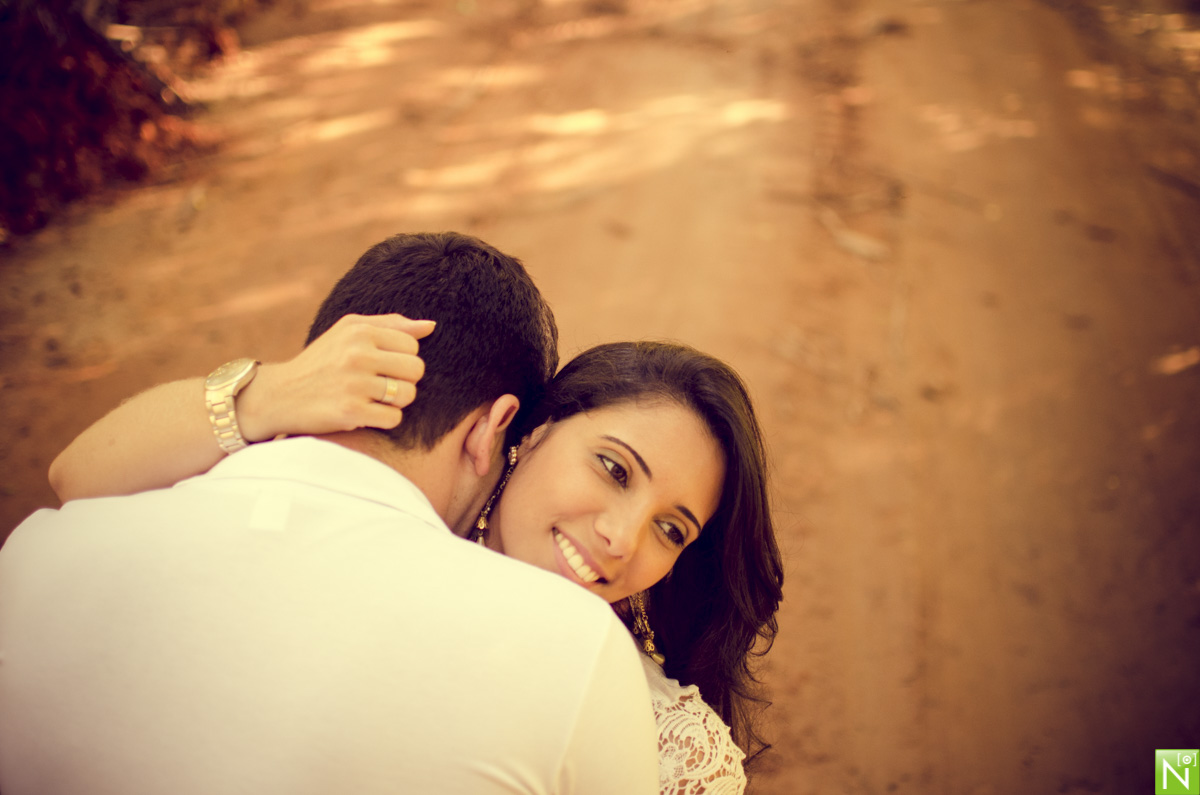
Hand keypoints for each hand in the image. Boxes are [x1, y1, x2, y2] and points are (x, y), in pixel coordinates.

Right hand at [237, 313, 434, 441]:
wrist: (278, 396)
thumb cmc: (321, 361)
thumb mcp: (348, 331)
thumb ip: (390, 325)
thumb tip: (430, 326)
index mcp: (359, 331)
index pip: (412, 346)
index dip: (402, 359)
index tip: (382, 366)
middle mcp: (357, 354)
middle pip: (416, 370)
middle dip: (404, 381)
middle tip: (382, 385)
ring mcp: (353, 384)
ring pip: (408, 395)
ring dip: (396, 402)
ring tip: (374, 399)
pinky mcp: (350, 412)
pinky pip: (394, 418)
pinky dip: (384, 420)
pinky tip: (366, 413)